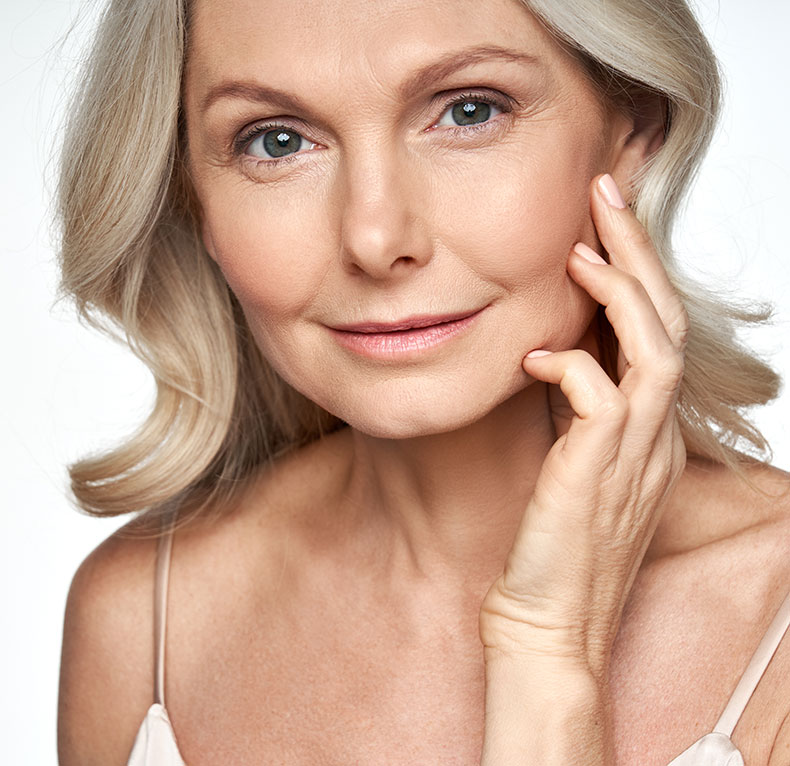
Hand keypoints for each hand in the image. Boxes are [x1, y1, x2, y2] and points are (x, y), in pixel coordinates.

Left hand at [478, 173, 687, 684]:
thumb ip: (578, 410)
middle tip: (605, 196)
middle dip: (638, 254)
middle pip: (667, 324)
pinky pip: (600, 396)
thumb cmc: (551, 545)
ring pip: (653, 348)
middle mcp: (655, 437)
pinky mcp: (598, 472)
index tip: (602, 227)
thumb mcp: (574, 463)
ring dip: (621, 291)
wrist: (547, 622)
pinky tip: (534, 356)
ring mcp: (635, 454)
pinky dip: (570, 363)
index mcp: (650, 432)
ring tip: (584, 248)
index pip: (657, 334)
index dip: (637, 276)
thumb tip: (557, 354)